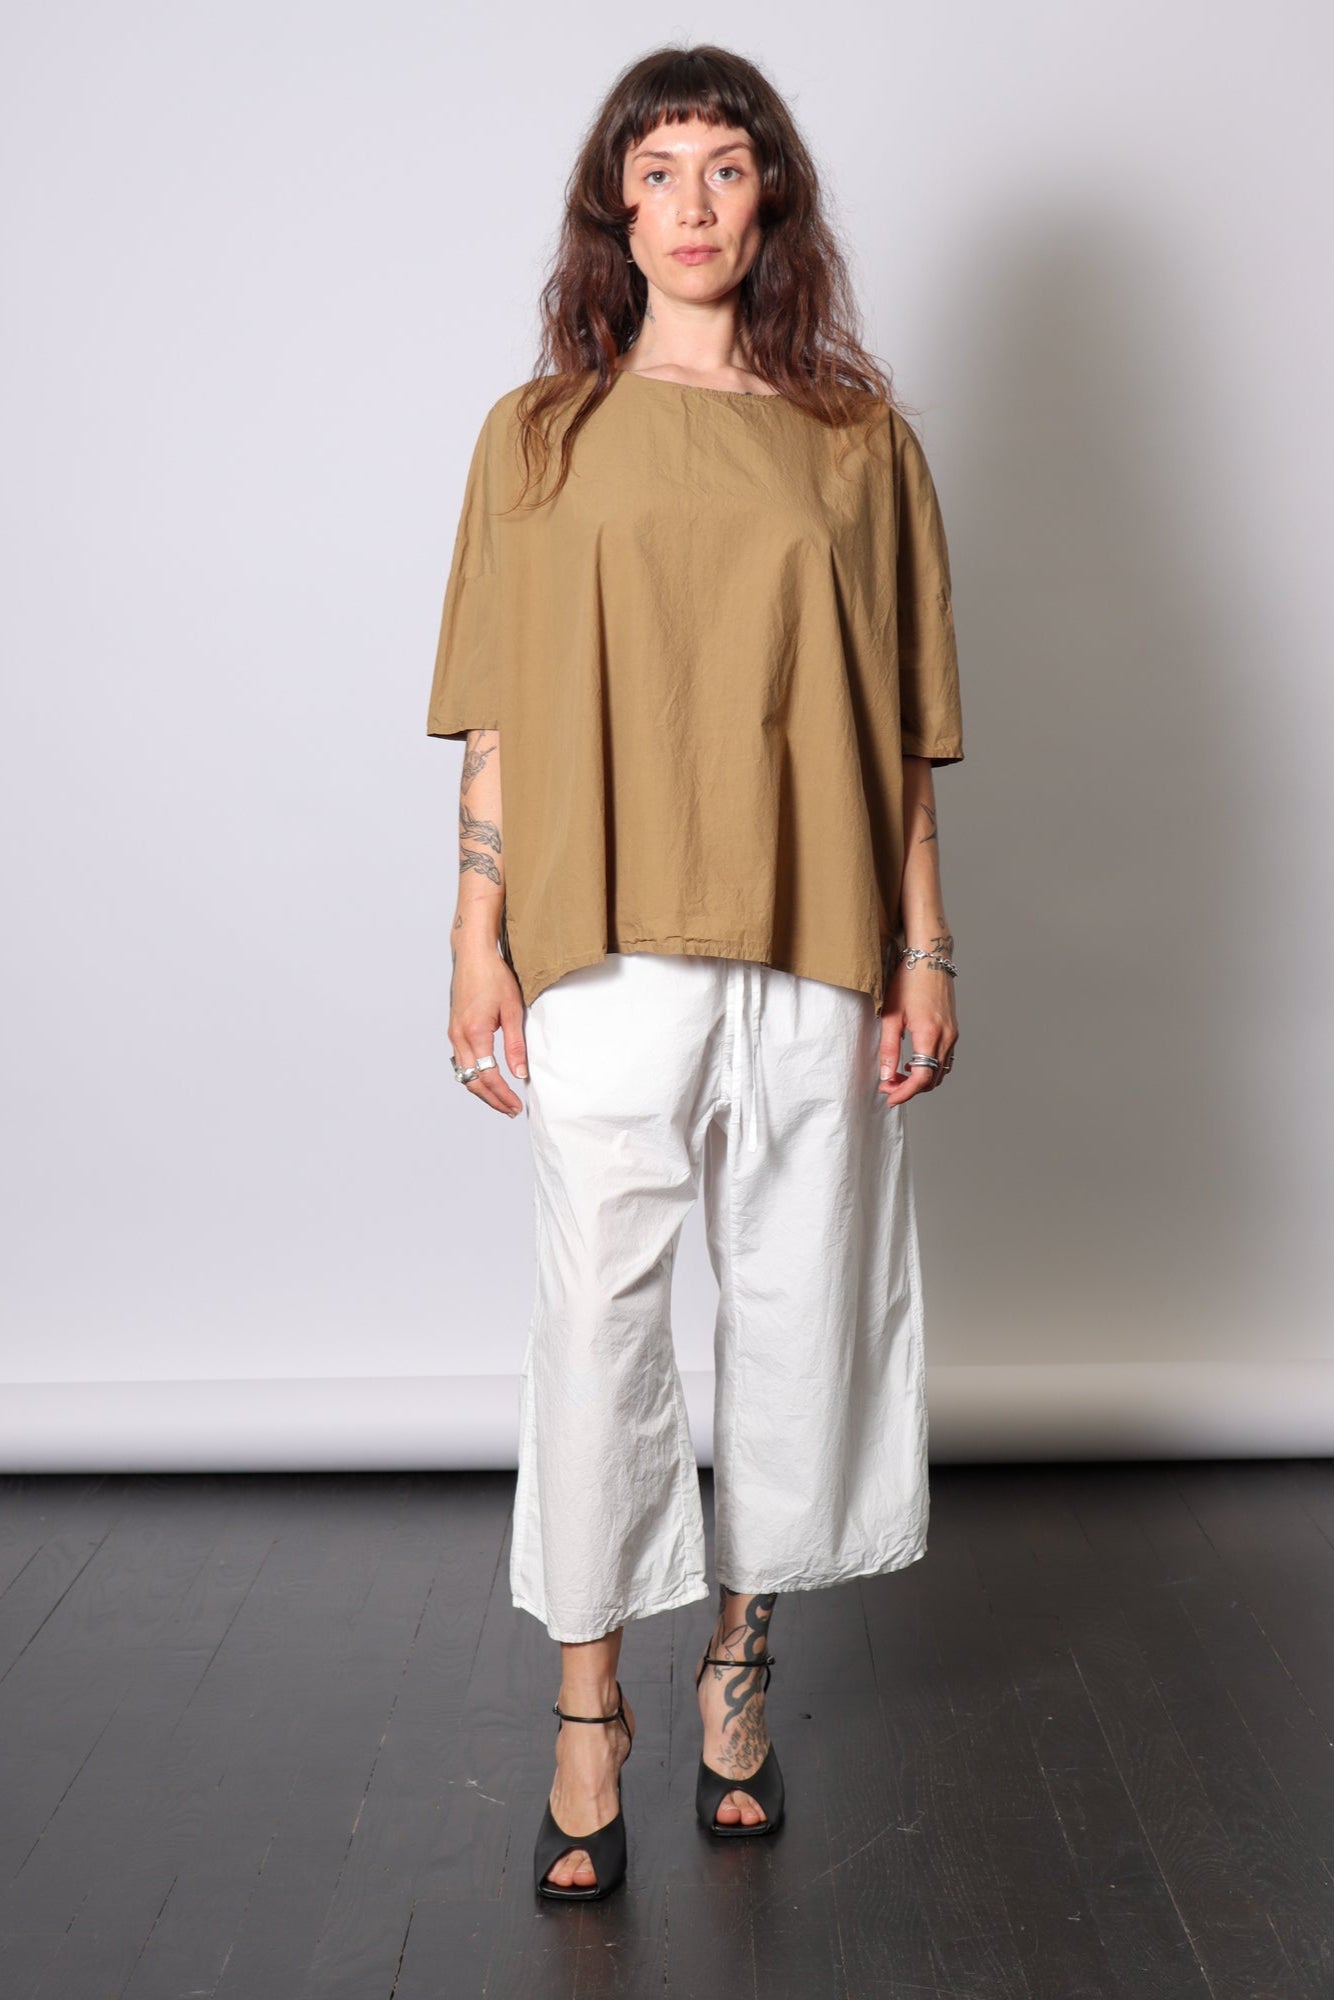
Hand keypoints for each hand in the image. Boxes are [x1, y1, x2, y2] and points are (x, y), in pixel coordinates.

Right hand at [449, 943, 527, 1117]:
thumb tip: (520, 1074)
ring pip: (464, 1074)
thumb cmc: (494, 977)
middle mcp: (459, 1036)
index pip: (488, 1076)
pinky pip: (461, 1061)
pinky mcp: (454, 1029)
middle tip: (510, 1110)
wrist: (472, 955)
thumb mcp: (512, 1010)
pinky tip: (486, 1078)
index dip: (503, 1095)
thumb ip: (515, 1044)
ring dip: (481, 1089)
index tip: (516, 1106)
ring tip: (500, 1099)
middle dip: (492, 1099)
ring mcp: (453, 1033)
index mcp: (474, 1033)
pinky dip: (473, 1075)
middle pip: (472, 1081)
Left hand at [878, 960, 956, 1104]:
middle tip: (887, 1085)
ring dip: (920, 1080)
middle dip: (909, 1088)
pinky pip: (945, 1060)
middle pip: (932, 1079)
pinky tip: (912, 1063)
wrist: (930, 958)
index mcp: (930, 1034)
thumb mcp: (891, 1015)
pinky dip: (930, 1069)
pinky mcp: (953, 1030)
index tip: (890, 1097)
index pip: (922, 1078)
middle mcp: (946, 1037)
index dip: (905, 1093)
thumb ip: (888, 1048)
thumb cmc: (908, 981)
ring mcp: (953, 1034)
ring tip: (896, 1075)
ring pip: (940, 1072)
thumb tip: (885, 1075)